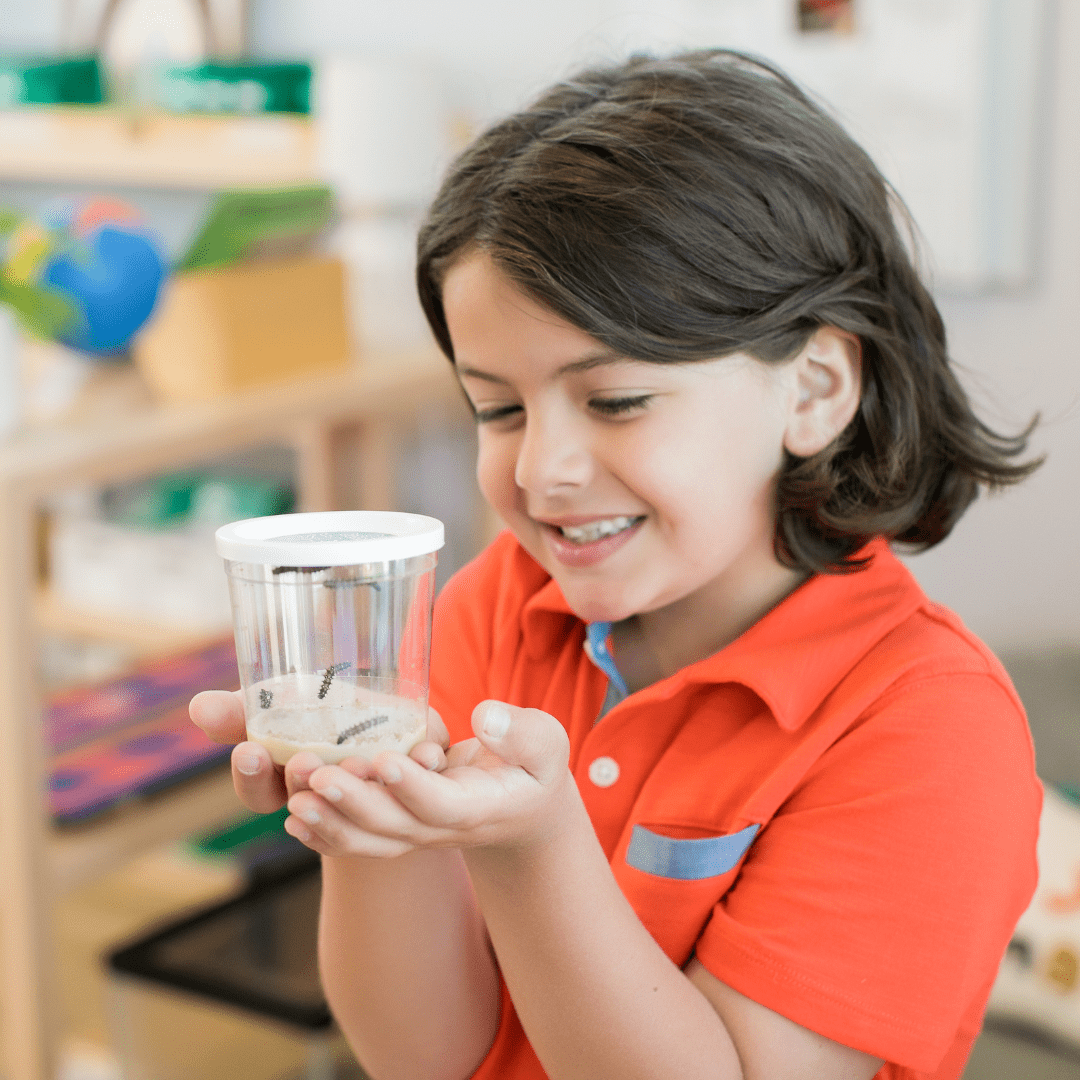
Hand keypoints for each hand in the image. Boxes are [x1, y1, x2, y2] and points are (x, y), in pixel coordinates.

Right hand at [188, 689, 450, 815]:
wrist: (401, 722)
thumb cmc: (329, 711)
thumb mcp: (285, 702)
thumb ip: (245, 708)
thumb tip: (199, 707)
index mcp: (290, 782)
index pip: (259, 793)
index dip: (253, 777)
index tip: (249, 750)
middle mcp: (330, 798)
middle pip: (310, 802)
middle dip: (304, 782)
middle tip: (303, 760)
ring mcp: (375, 796)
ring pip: (365, 802)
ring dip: (359, 784)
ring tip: (359, 762)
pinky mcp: (421, 780)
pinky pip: (422, 784)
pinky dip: (421, 766)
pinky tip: (424, 754)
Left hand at [284, 700, 573, 859]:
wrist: (524, 811)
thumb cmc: (534, 768)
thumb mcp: (546, 745)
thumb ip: (523, 732)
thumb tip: (487, 717)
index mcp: (481, 808)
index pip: (442, 805)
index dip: (413, 787)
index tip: (385, 760)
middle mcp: (443, 830)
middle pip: (393, 827)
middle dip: (353, 802)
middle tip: (317, 775)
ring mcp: (418, 835)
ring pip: (369, 840)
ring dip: (329, 822)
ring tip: (294, 799)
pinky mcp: (400, 830)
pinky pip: (359, 841)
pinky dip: (326, 835)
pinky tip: (293, 820)